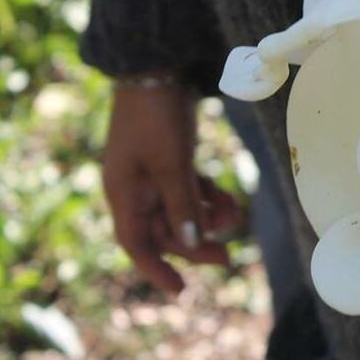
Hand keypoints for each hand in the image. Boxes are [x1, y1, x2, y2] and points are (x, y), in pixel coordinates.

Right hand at [103, 76, 242, 293]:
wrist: (156, 67)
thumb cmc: (156, 116)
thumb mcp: (171, 164)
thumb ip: (182, 205)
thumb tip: (192, 243)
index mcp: (124, 193)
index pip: (136, 244)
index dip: (156, 270)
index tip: (180, 291)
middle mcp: (134, 188)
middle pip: (163, 231)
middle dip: (194, 244)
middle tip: (227, 257)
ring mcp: (151, 173)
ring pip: (180, 211)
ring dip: (206, 219)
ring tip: (235, 216)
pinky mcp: (168, 159)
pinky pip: (187, 190)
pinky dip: (206, 198)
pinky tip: (227, 200)